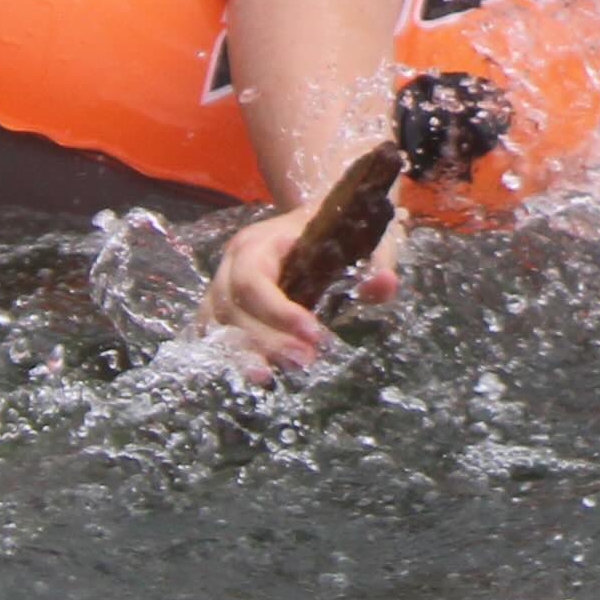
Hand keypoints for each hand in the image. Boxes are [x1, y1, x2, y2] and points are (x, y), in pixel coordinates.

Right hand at [200, 206, 396, 373]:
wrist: (313, 221)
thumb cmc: (335, 232)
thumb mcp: (361, 240)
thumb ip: (375, 262)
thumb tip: (384, 284)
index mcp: (260, 242)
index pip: (254, 279)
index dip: (277, 311)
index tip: (314, 334)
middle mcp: (231, 264)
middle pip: (233, 307)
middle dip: (266, 339)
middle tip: (304, 362)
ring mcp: (221, 287)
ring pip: (218, 325)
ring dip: (245, 353)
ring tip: (272, 378)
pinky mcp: (221, 308)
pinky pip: (214, 334)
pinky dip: (230, 354)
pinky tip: (257, 373)